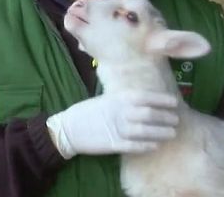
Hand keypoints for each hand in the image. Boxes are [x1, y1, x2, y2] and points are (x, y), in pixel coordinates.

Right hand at [46, 90, 179, 158]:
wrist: (69, 128)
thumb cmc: (87, 111)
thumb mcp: (105, 99)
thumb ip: (123, 99)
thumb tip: (147, 100)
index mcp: (117, 98)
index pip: (146, 97)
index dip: (162, 100)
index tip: (174, 103)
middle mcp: (119, 112)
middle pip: (150, 115)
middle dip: (166, 118)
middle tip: (176, 121)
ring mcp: (117, 129)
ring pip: (146, 132)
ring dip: (161, 133)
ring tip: (171, 134)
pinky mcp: (114, 145)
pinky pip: (135, 146)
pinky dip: (148, 146)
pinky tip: (155, 145)